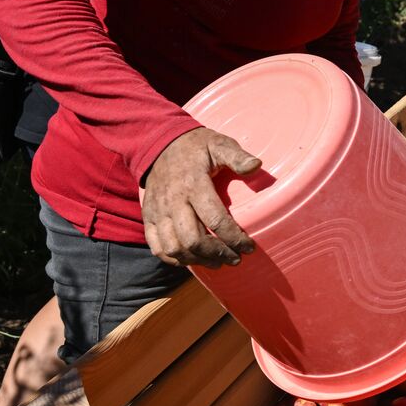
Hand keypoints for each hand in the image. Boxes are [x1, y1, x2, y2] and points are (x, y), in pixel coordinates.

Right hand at [142, 127, 260, 267]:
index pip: (215, 220)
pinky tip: (192, 259)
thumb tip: (256, 165)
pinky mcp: (148, 217)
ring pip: (174, 248)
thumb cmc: (195, 147)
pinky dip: (174, 259)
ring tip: (217, 262)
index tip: (249, 247)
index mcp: (193, 184)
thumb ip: (236, 156)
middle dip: (217, 254)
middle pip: (193, 240)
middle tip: (235, 258)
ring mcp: (158, 211)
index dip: (234, 237)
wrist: (158, 144)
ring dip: (197, 260)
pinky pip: (157, 247)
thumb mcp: (218, 144)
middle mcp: (173, 201)